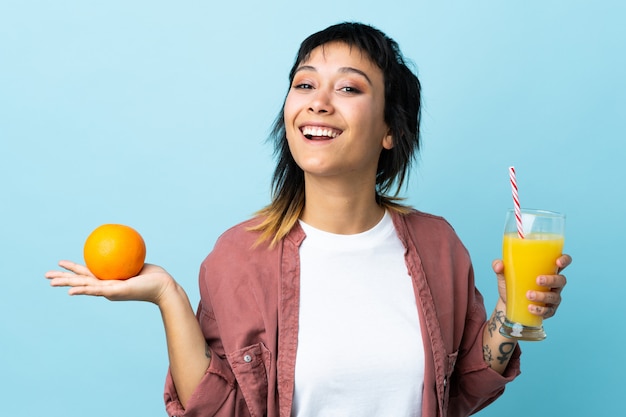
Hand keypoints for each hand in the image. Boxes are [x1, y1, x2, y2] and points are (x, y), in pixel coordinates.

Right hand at [45, 260, 175, 304]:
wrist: (162, 287)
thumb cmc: (153, 275)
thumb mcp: (137, 260)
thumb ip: (127, 254)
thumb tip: (122, 238)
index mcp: (109, 280)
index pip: (88, 274)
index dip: (74, 270)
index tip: (61, 265)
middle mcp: (107, 286)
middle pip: (80, 281)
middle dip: (63, 279)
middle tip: (46, 275)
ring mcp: (110, 291)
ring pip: (83, 286)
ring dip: (67, 284)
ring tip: (51, 282)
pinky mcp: (115, 292)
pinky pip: (96, 290)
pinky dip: (82, 291)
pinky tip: (71, 291)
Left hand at [492, 254, 571, 318]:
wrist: (508, 303)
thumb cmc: (512, 283)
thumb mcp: (505, 274)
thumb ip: (499, 266)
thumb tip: (498, 265)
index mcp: (547, 270)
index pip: (562, 262)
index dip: (564, 260)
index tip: (557, 262)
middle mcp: (554, 283)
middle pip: (560, 280)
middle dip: (551, 280)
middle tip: (537, 280)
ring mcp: (553, 297)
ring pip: (554, 296)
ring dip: (542, 296)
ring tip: (528, 295)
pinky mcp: (548, 310)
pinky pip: (548, 311)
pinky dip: (540, 309)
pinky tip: (530, 308)